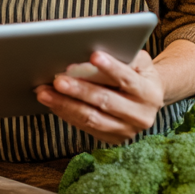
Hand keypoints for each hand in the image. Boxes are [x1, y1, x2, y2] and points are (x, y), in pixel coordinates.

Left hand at [35, 49, 163, 144]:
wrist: (148, 99)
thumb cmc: (137, 72)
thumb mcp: (138, 61)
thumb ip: (123, 56)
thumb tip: (91, 53)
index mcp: (149, 92)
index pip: (128, 79)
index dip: (111, 68)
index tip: (93, 56)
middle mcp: (141, 115)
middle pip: (106, 101)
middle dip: (79, 90)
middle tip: (57, 79)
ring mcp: (127, 131)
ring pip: (92, 118)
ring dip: (65, 105)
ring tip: (44, 93)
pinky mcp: (113, 139)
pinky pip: (85, 127)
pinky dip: (66, 114)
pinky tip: (52, 102)